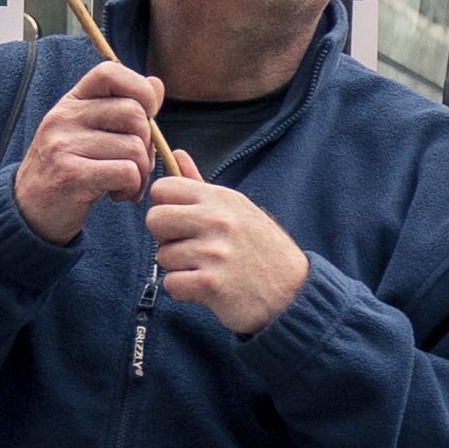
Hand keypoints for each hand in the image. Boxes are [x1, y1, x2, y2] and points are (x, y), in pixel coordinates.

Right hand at [13, 58, 164, 243]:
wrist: (29, 210)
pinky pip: (127, 172)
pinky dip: (132, 187)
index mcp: (71, 102)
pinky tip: (118, 194)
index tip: (146, 116)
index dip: (140, 89)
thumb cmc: (70, 169)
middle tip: (136, 164)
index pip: (110, 71)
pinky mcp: (71, 175)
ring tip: (125, 184)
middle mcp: (64, 117)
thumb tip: (156, 84)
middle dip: (148, 143)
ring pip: (135, 147)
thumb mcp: (90, 132)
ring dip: (142, 172)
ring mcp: (64, 145)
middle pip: (134, 113)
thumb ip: (122, 108)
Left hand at [143, 165, 311, 335]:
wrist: (293, 293)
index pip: (163, 188)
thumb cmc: (261, 251)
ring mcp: (215, 252)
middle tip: (191, 247)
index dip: (166, 207)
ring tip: (209, 269)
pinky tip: (207, 288)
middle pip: (155, 219)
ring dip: (180, 268)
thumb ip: (200, 185)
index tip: (183, 222)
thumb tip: (175, 154)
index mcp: (222, 199)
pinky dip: (185, 291)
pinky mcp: (211, 284)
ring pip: (163, 256)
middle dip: (166, 237)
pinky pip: (171, 284)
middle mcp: (218, 220)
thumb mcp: (237, 210)